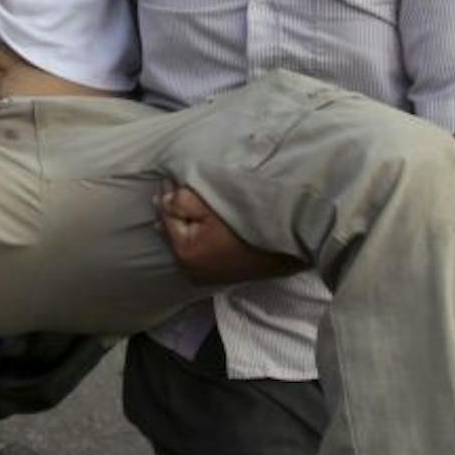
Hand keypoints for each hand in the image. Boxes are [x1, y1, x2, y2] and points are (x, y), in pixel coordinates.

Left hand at [155, 185, 303, 285]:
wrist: (290, 241)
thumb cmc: (250, 220)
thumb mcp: (211, 204)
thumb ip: (181, 201)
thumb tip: (164, 200)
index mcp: (186, 254)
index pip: (167, 217)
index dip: (167, 195)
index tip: (169, 179)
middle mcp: (192, 271)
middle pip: (176, 232)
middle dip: (175, 211)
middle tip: (173, 187)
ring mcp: (208, 276)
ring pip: (188, 242)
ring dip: (188, 223)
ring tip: (189, 202)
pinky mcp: (222, 275)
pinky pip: (202, 250)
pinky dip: (201, 236)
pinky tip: (206, 224)